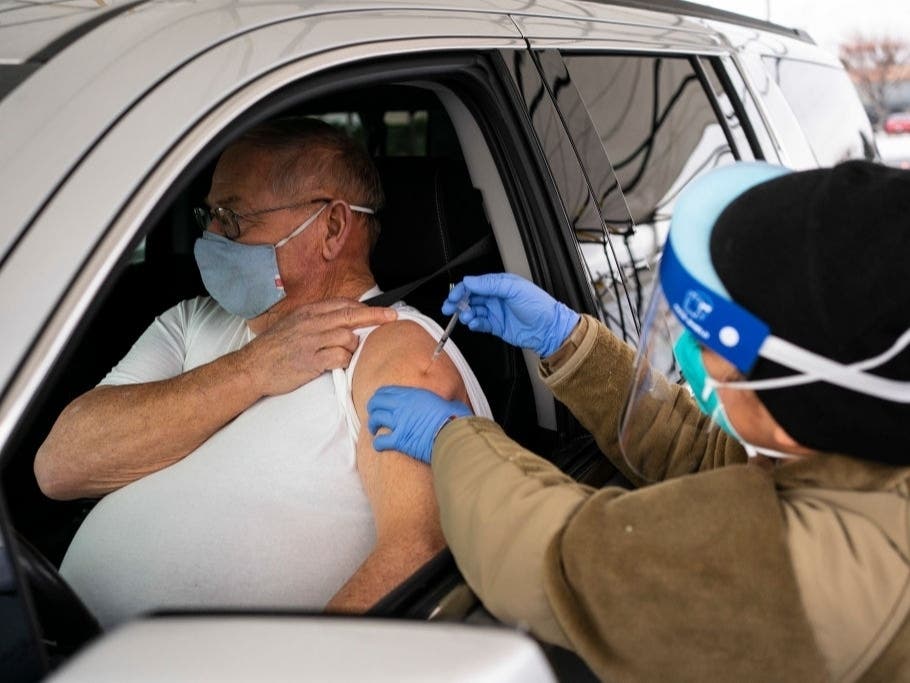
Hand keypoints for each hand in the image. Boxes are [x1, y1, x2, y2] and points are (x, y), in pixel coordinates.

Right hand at [239, 299, 396, 395]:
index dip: (366, 307)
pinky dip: (344, 361)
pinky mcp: (311, 361)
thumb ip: (318, 320)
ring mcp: (311, 342)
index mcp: (308, 313)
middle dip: (375, 316)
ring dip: (353, 347)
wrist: (252, 367)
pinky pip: (339, 357)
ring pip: (348, 337)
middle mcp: (311, 323)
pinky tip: (337, 364)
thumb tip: (344, 320)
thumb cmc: (274, 348)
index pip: (343, 304)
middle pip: (350, 315)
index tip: (383, 311)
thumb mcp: (294, 325)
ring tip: (344, 354)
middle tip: (393, 318)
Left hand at [367, 386, 471, 463]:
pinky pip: (381, 440)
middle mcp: (403, 406)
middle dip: (372, 409)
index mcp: (413, 395)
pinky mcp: (400, 439)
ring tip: (374, 430)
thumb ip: (444, 402)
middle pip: (376, 403)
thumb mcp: (450, 403)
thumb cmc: (456, 419)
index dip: (379, 397)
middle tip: (374, 416)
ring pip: (375, 419)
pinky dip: (377, 443)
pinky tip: (379, 445)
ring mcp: (400, 422)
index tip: (379, 403)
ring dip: (372, 425)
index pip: (386, 391)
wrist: (454, 434)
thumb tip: (453, 405)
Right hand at [442, 273, 579, 356]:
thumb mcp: (514, 289)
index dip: (462, 289)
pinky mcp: (497, 326)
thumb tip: (470, 280)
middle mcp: (496, 297)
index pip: (476, 284)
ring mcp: (496, 312)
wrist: (549, 329)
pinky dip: (474, 324)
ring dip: (466, 314)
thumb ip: (490, 284)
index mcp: (500, 285)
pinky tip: (474, 323)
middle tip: (448, 308)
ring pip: (473, 311)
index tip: (453, 296)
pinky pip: (480, 324)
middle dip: (458, 302)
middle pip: (471, 298)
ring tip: (467, 317)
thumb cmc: (538, 306)